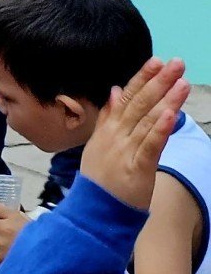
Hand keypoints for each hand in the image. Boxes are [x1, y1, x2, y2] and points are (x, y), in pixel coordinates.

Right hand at [82, 57, 190, 209]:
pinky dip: (159, 130)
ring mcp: (125, 151)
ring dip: (165, 100)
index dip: (141, 79)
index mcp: (108, 129)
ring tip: (181, 82)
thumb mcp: (98, 144)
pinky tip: (169, 115)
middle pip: (139, 105)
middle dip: (158, 82)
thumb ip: (108, 117)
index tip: (156, 61)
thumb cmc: (100, 179)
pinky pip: (150, 147)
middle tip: (176, 63)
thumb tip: (115, 90)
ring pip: (147, 121)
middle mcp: (116, 136)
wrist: (93, 212)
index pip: (126, 98)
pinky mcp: (137, 169)